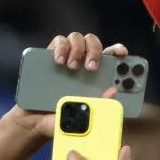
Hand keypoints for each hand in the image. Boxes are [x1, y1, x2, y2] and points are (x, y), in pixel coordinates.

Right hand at [3, 33, 128, 139]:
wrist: (36, 121)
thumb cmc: (64, 118)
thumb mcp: (84, 113)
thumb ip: (99, 104)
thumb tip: (113, 91)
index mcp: (95, 74)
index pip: (110, 56)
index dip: (118, 51)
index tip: (123, 53)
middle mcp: (82, 62)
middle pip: (93, 43)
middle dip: (96, 51)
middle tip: (91, 68)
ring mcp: (66, 57)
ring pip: (77, 38)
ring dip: (78, 49)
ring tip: (72, 66)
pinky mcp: (49, 56)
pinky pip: (58, 41)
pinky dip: (60, 47)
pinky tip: (59, 61)